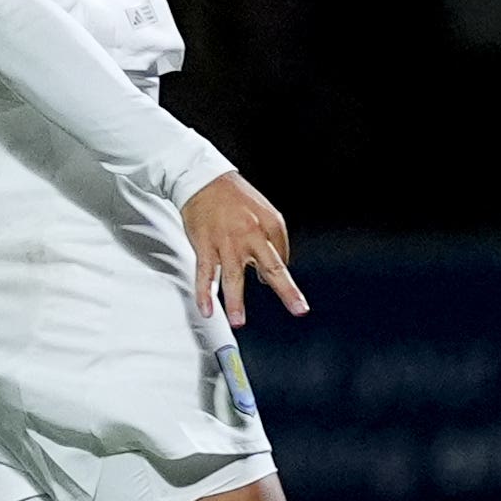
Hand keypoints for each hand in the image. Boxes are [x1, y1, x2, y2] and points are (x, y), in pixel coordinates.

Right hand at [179, 170, 307, 333]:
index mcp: (269, 225)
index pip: (282, 257)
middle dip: (286, 290)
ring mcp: (226, 242)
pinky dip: (204, 293)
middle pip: (272, 267)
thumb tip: (266, 275)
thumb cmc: (233, 197)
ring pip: (233, 276)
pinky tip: (207, 309)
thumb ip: (273, 239)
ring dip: (235, 301)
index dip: (279, 274)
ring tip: (239, 321)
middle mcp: (251, 234)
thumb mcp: (264, 210)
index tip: (277, 286)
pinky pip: (205, 273)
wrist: (202, 179)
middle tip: (298, 309)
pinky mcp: (205, 245)